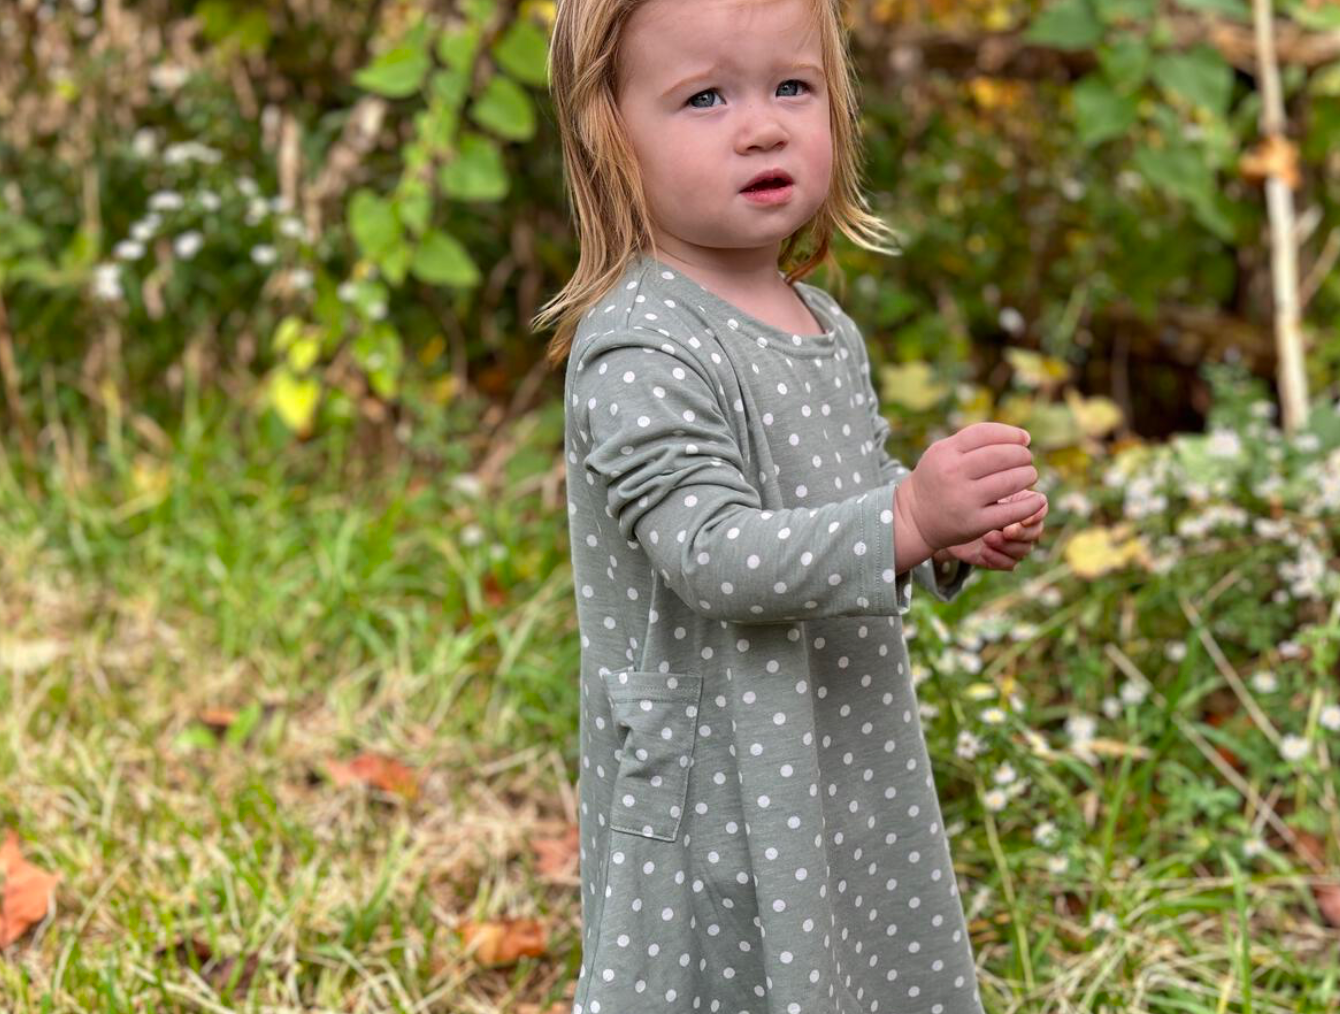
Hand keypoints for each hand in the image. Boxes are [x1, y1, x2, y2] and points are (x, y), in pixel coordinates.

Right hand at [897, 422, 1046, 552]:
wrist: (914, 517)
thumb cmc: (936, 479)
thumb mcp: (942, 452)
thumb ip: (973, 441)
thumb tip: (1023, 437)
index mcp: (945, 452)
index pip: (987, 433)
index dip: (1011, 433)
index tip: (1024, 439)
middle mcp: (953, 473)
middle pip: (1001, 455)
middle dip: (1022, 455)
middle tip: (1027, 460)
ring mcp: (964, 499)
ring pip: (1010, 481)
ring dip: (1028, 475)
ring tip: (1029, 475)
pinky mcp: (975, 523)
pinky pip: (1011, 512)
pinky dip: (1031, 504)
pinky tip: (1038, 499)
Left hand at [938, 489, 1048, 569]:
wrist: (942, 517)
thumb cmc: (962, 495)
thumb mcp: (976, 487)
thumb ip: (994, 485)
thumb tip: (1010, 488)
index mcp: (1019, 501)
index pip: (1039, 508)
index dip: (1035, 514)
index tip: (1021, 517)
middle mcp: (1019, 522)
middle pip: (1036, 532)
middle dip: (1022, 533)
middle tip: (1006, 530)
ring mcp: (1010, 541)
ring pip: (1024, 550)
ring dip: (1008, 546)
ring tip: (987, 538)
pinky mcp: (997, 556)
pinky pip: (1009, 564)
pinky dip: (998, 559)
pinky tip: (984, 551)